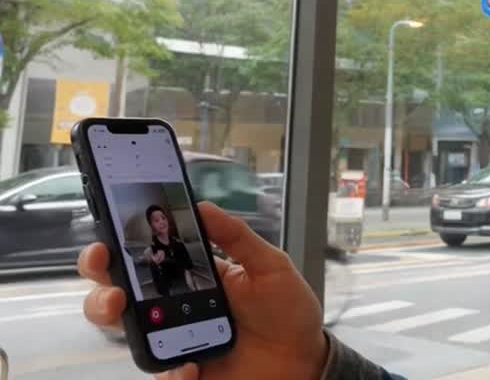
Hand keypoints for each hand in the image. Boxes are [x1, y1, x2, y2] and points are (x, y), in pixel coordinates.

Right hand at [80, 202, 328, 379]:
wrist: (305, 357)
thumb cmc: (287, 309)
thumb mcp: (269, 265)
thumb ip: (237, 238)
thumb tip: (202, 206)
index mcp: (191, 276)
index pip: (143, 259)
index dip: (115, 250)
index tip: (107, 243)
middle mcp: (174, 308)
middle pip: (120, 298)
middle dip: (103, 292)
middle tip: (115, 290)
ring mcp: (176, 342)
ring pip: (128, 337)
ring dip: (120, 326)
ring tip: (129, 317)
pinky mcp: (185, 372)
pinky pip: (163, 375)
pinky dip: (170, 374)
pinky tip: (189, 368)